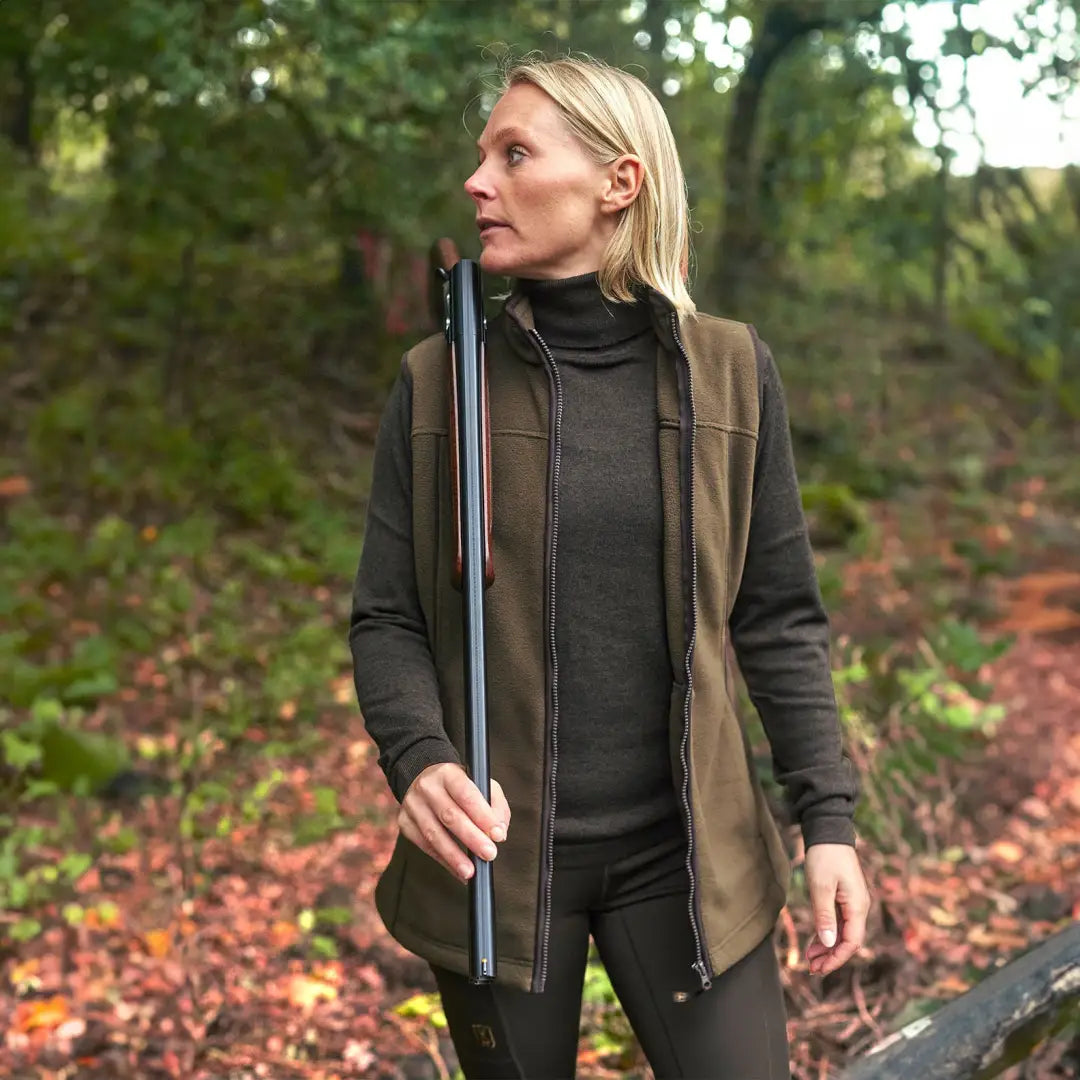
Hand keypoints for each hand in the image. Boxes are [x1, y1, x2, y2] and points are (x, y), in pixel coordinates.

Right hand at [399, 763, 510, 883]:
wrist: (422, 776)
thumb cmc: (457, 784)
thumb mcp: (479, 783)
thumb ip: (495, 804)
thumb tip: (499, 832)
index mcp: (448, 773)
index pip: (466, 794)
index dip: (482, 816)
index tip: (497, 834)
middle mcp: (427, 787)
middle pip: (449, 815)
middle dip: (472, 838)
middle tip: (489, 854)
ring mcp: (413, 805)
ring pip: (433, 834)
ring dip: (454, 856)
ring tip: (470, 871)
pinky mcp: (405, 823)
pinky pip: (424, 846)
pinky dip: (443, 861)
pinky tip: (458, 871)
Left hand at [804, 842, 869, 975]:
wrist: (828, 832)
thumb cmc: (825, 856)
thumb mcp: (821, 886)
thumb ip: (825, 916)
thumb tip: (829, 944)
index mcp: (858, 906)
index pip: (852, 942)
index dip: (836, 958)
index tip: (820, 968)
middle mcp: (859, 907)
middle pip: (848, 940)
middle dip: (831, 956)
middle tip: (811, 968)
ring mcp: (852, 903)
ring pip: (842, 933)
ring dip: (827, 947)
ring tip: (810, 959)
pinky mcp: (844, 898)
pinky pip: (838, 922)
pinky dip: (826, 933)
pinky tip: (815, 942)